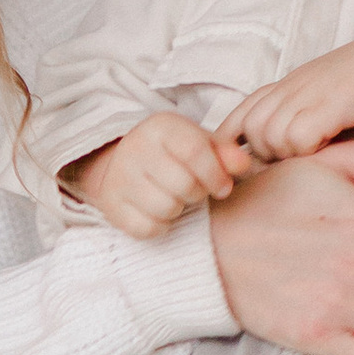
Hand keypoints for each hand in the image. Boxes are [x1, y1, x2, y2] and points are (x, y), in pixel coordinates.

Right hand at [68, 113, 233, 237]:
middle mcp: (134, 147)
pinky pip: (147, 228)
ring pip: (165, 207)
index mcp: (160, 126)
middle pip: (183, 184)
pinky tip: (159, 212)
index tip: (223, 187)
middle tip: (194, 191)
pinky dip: (160, 226)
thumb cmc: (174, 156)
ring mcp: (118, 177)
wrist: (126, 166)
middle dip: (197, 193)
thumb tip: (243, 164)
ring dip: (178, 209)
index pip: (195, 151)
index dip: (215, 175)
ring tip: (175, 198)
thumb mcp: (202, 146)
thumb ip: (226, 154)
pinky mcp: (110, 205)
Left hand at [222, 29, 353, 165]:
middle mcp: (285, 88)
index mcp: (284, 85)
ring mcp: (298, 96)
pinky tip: (334, 143)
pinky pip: (295, 145)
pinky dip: (310, 152)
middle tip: (298, 158)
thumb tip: (271, 148)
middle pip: (249, 134)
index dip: (231, 142)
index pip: (237, 117)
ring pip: (269, 143)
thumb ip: (296, 114)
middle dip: (264, 154)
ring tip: (323, 147)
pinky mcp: (317, 108)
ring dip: (291, 154)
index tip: (238, 164)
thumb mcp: (323, 96)